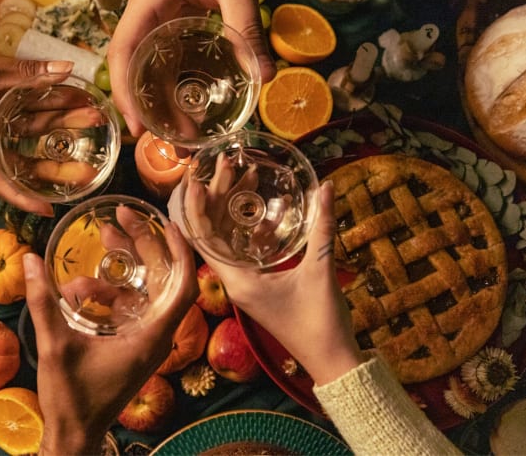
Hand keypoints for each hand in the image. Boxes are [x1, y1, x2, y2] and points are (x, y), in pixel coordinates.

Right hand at [0, 25, 74, 214]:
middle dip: (56, 164)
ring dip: (61, 123)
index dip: (22, 197)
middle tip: (89, 169)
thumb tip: (67, 69)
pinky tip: (74, 98)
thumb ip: (28, 72)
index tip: (48, 210)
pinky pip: (27, 108)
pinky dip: (48, 104)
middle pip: (22, 159)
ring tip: (93, 117)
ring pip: (31, 130)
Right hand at [24, 222, 197, 453]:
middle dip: (144, 245)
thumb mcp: (55, 347)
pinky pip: (130, 306)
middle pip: (163, 279)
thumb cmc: (71, 398)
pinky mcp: (133, 343)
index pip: (183, 287)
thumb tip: (30, 260)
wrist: (74, 435)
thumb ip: (43, 303)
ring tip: (101, 240)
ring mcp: (146, 340)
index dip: (181, 252)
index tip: (167, 224)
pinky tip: (81, 286)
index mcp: (151, 337)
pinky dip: (112, 291)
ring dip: (124, 266)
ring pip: (145, 291)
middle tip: (119, 218)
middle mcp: (156, 336)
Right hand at [107, 0, 276, 136]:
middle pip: (135, 70)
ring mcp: (160, 20)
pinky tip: (193, 111)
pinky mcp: (176, 23)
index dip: (126, 92)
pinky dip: (178, 89)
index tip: (139, 127)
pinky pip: (170, 62)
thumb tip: (266, 76)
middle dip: (150, 112)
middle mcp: (147, 15)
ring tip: (187, 140)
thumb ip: (247, 25)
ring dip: (164, 106)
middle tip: (175, 147)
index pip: (123, 51)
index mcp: (149, 1)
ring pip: (151, 70)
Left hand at [193, 181, 365, 384]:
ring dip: (234, 210)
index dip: (196, 208)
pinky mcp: (258, 286)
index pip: (203, 239)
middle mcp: (234, 281)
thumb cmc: (320, 321)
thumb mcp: (320, 271)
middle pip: (213, 233)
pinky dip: (252, 229)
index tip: (195, 179)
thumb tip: (326, 187)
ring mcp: (245, 284)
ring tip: (243, 176)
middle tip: (226, 165)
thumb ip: (322, 228)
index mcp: (237, 280)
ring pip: (229, 240)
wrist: (331, 360)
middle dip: (218, 197)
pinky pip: (246, 251)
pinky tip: (268, 210)